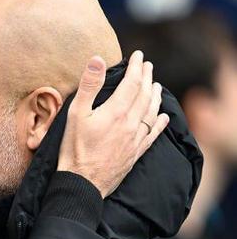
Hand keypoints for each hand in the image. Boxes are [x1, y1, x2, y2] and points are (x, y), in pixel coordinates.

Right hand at [57, 50, 168, 197]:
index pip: (132, 82)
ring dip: (155, 95)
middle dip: (147, 77)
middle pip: (145, 94)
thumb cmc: (74, 149)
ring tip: (156, 85)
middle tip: (148, 65)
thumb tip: (98, 59)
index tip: (138, 55)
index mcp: (117, 111)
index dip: (136, 66)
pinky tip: (164, 116)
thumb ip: (89, 85)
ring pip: (152, 111)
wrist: (83, 183)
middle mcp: (132, 123)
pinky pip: (154, 133)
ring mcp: (136, 138)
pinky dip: (161, 122)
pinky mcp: (136, 152)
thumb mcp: (75, 114)